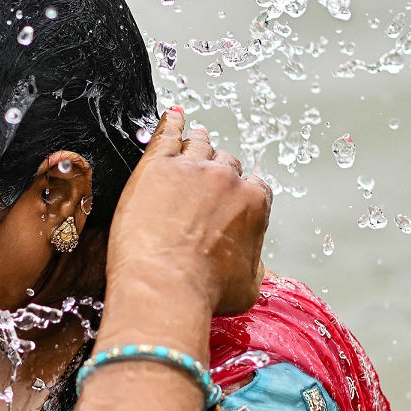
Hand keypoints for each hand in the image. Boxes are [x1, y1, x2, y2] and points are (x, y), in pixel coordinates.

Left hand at [105, 108, 270, 316]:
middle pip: (225, 163)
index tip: (227, 203)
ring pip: (199, 145)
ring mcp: (190, 168)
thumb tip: (252, 257)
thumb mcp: (247, 286)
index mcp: (254, 202)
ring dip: (198, 142)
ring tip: (194, 136)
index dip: (238, 195)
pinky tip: (172, 116)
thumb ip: (255, 262)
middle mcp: (226, 179)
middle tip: (205, 181)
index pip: (252, 187)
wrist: (163, 287)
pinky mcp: (156, 166)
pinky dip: (171, 123)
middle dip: (217, 172)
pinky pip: (167, 134)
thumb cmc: (204, 294)